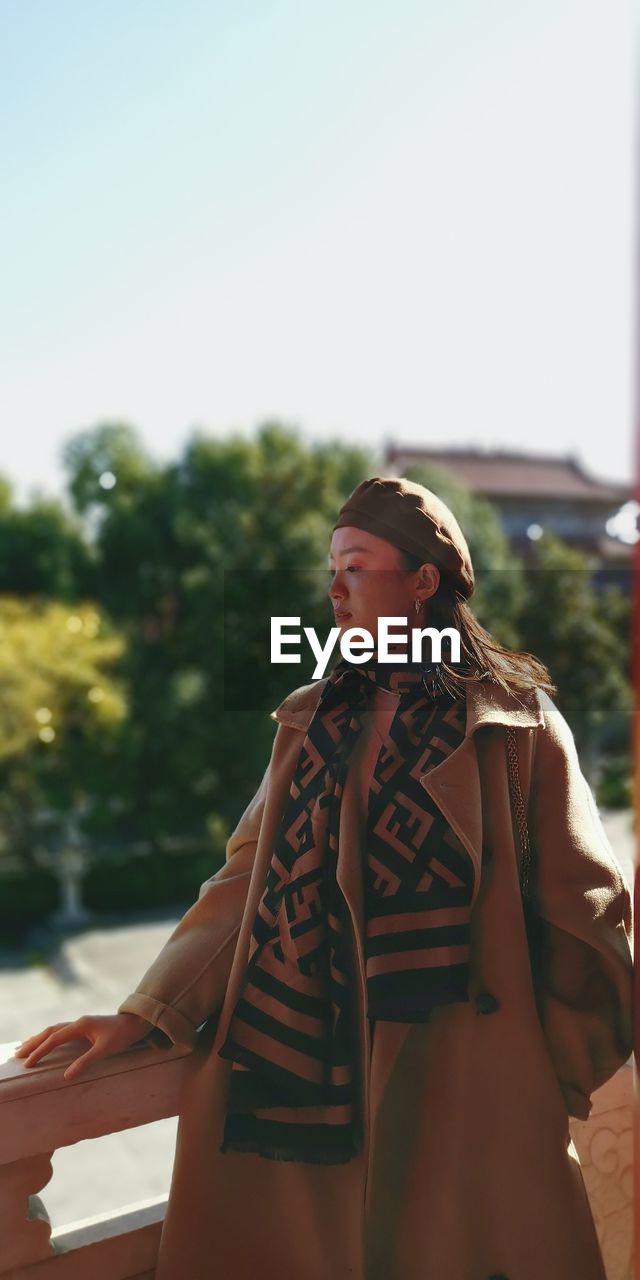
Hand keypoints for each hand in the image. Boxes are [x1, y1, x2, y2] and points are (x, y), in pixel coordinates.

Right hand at [13, 1013, 152, 1080]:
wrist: (137, 1023)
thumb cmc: (123, 1035)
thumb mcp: (106, 1050)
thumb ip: (86, 1061)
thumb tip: (67, 1076)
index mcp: (80, 1025)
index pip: (54, 1039)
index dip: (40, 1051)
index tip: (28, 1063)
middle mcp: (78, 1022)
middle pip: (50, 1031)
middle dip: (33, 1043)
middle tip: (17, 1055)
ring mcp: (81, 1024)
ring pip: (54, 1030)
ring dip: (39, 1039)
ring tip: (24, 1047)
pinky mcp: (85, 1028)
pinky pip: (61, 1032)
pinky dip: (49, 1037)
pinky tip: (46, 1042)